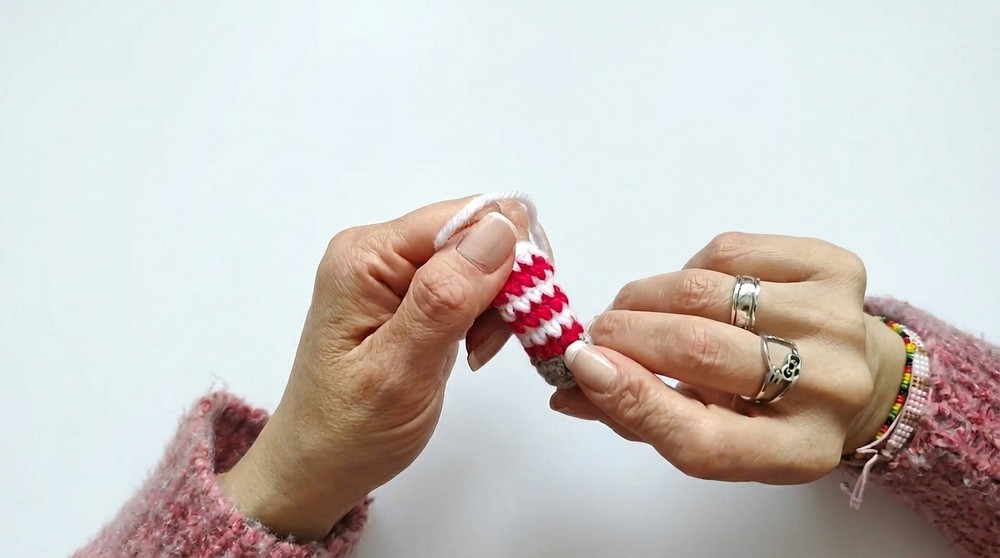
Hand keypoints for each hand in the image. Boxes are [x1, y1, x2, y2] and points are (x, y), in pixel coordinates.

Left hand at [219, 197, 524, 539]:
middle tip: (485, 343)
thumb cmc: (348, 430)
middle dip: (504, 283)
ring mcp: (394, 272)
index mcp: (367, 255)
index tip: (514, 313)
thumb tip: (498, 230)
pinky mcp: (412, 294)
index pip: (465, 217)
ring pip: (482, 259)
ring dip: (497, 304)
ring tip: (473, 353)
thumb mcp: (399, 370)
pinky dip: (485, 315)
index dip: (505, 256)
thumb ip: (445, 298)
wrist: (319, 465)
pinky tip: (469, 349)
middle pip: (478, 233)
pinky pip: (470, 283)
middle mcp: (379, 250)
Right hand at [551, 233, 905, 483]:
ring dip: (647, 298)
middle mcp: (828, 388)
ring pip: (705, 292)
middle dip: (625, 335)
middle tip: (594, 335)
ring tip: (634, 312)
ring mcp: (837, 322)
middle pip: (699, 352)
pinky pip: (729, 252)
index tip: (579, 366)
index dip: (630, 399)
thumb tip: (567, 384)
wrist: (850, 372)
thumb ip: (638, 414)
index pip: (699, 439)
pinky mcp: (836, 268)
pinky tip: (693, 291)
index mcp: (793, 452)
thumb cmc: (765, 412)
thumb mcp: (709, 433)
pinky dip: (690, 268)